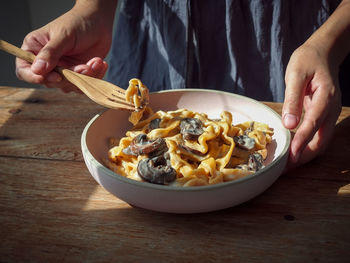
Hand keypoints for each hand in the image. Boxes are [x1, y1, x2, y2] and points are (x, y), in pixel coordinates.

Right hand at [16, 2, 115, 92]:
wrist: (99, 23)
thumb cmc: (78, 23)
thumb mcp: (63, 36)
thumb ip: (51, 53)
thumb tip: (37, 70)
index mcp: (35, 49)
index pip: (25, 70)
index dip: (35, 77)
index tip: (55, 77)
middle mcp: (47, 62)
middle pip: (50, 82)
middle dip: (70, 77)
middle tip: (85, 67)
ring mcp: (63, 70)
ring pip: (69, 86)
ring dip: (85, 77)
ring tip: (96, 61)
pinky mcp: (78, 75)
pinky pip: (83, 85)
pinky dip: (94, 77)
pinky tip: (99, 63)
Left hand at [282, 43, 341, 166]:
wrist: (322, 53)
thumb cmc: (307, 61)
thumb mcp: (296, 75)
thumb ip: (293, 99)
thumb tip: (288, 124)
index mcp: (326, 97)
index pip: (313, 124)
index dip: (302, 142)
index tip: (290, 157)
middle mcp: (331, 109)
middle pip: (321, 141)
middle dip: (304, 157)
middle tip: (285, 169)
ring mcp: (330, 114)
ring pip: (321, 142)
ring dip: (306, 155)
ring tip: (287, 166)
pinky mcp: (324, 116)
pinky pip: (318, 136)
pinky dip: (307, 147)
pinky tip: (293, 152)